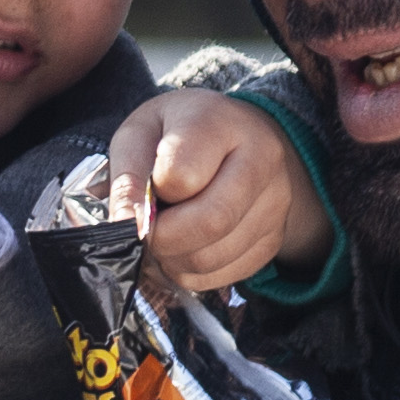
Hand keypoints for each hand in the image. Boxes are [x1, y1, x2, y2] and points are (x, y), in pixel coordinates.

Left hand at [114, 87, 315, 295]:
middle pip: (210, 222)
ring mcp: (274, 203)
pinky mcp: (273, 239)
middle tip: (145, 233)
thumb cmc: (179, 133)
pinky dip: (191, 273)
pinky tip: (184, 248)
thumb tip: (125, 225)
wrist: (237, 138)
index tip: (140, 196)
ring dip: (173, 260)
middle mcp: (261, 160)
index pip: (181, 175)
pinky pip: (222, 276)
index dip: (149, 197)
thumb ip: (127, 176)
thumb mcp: (140, 133)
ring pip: (212, 257)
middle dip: (162, 239)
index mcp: (221, 123)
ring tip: (163, 236)